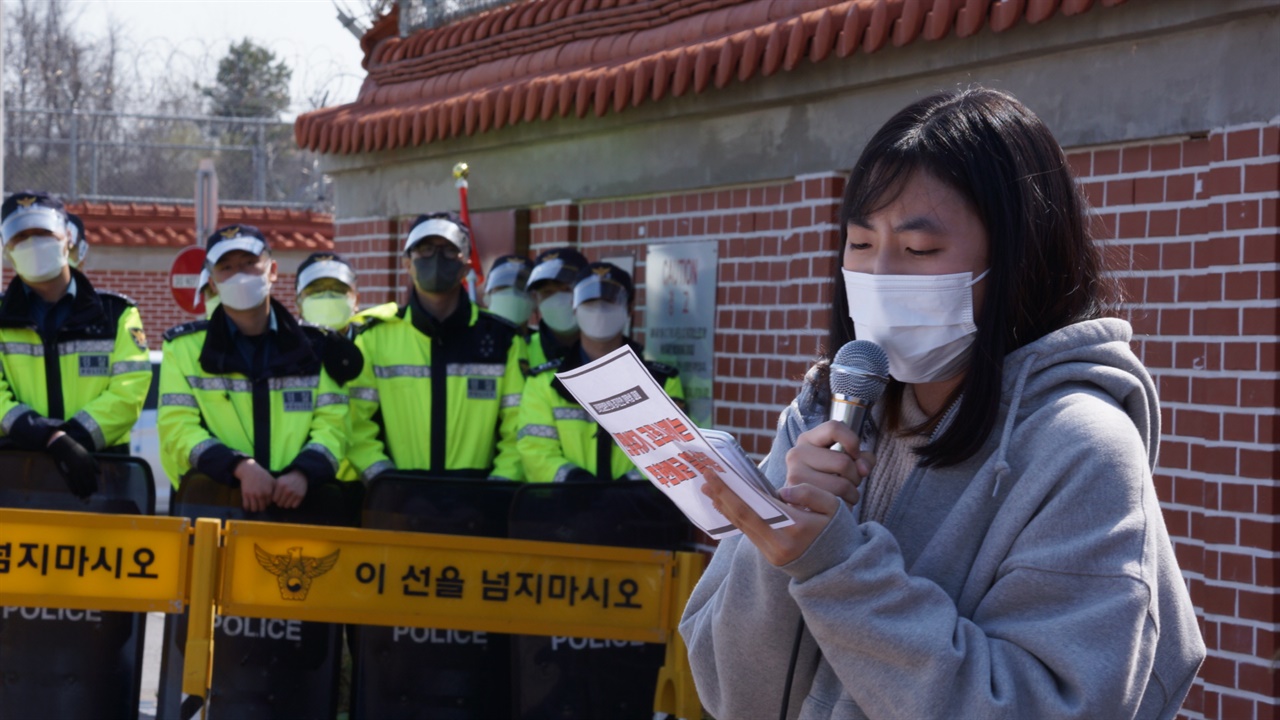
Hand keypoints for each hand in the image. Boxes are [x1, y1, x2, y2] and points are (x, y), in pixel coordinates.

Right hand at [46, 432, 98, 497]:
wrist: (63, 446)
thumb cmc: (76, 450)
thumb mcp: (88, 455)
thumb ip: (94, 464)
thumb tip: (100, 473)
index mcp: (87, 464)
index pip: (92, 478)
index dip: (93, 485)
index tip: (95, 491)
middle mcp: (81, 468)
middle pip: (86, 482)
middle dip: (88, 491)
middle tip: (89, 497)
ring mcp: (73, 471)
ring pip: (78, 484)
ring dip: (81, 492)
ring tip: (83, 498)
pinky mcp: (65, 472)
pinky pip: (70, 483)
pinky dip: (73, 489)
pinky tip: (75, 494)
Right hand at [235, 459, 275, 512]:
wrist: (251, 471)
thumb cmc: (263, 475)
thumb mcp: (272, 481)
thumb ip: (275, 489)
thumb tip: (279, 497)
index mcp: (268, 492)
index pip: (268, 504)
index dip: (267, 503)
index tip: (265, 502)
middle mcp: (261, 495)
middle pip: (261, 508)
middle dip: (261, 507)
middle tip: (259, 505)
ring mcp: (252, 495)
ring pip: (254, 509)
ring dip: (254, 509)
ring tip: (254, 506)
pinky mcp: (245, 495)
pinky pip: (246, 506)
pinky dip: (247, 508)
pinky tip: (248, 506)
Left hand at [272, 471, 307, 508]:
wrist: (300, 476)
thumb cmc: (287, 480)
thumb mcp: (279, 481)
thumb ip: (273, 489)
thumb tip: (267, 498)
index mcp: (281, 485)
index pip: (274, 500)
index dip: (275, 499)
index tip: (278, 496)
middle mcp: (287, 490)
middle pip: (280, 504)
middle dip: (280, 502)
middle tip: (282, 499)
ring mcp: (294, 493)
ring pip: (286, 506)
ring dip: (286, 504)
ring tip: (287, 499)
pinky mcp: (300, 496)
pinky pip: (294, 506)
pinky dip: (293, 504)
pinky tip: (293, 499)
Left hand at [701, 468, 841, 566]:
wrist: (840, 567)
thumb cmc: (837, 532)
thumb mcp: (834, 507)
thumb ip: (810, 494)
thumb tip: (782, 491)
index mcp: (795, 528)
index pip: (753, 506)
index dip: (730, 490)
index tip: (714, 473)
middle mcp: (778, 544)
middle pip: (741, 516)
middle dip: (720, 495)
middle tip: (704, 476)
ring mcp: (772, 554)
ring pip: (741, 526)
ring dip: (723, 506)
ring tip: (710, 489)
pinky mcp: (770, 557)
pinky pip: (747, 533)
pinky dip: (734, 516)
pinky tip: (726, 504)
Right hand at [784, 421, 874, 506]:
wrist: (806, 503)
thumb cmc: (828, 478)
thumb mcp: (845, 461)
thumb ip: (862, 459)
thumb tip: (863, 469)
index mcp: (808, 439)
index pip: (834, 428)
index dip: (852, 441)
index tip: (856, 456)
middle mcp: (797, 453)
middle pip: (843, 462)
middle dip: (856, 476)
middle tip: (851, 482)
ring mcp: (795, 474)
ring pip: (841, 484)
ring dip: (852, 493)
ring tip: (846, 494)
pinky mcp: (800, 496)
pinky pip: (834, 500)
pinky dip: (845, 504)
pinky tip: (839, 503)